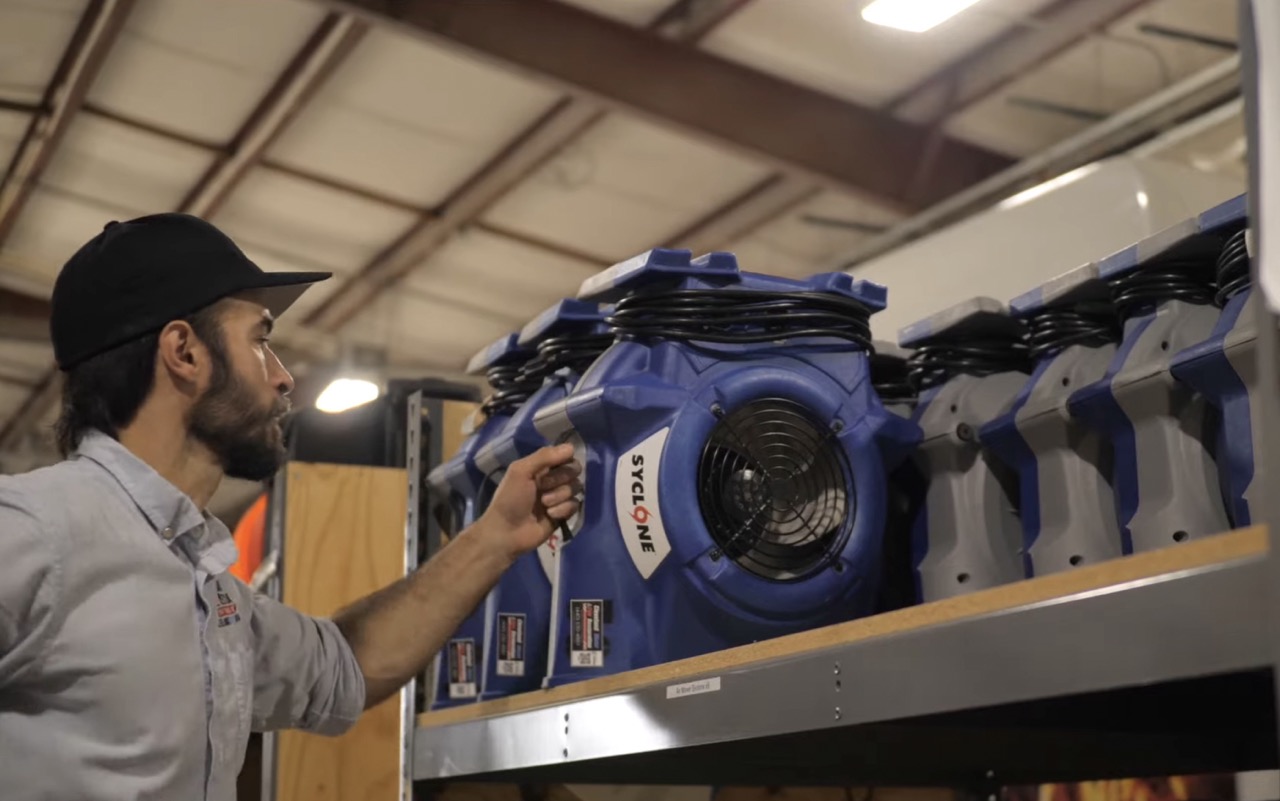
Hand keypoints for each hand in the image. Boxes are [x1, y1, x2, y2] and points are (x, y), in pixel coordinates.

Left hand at [476, 443, 581, 562]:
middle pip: (574, 470)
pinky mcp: (563, 513)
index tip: (552, 467)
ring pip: (576, 487)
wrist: (507, 531)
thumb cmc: (510, 499)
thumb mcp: (520, 471)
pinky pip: (575, 505)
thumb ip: (544, 456)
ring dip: (560, 495)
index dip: (563, 460)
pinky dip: (562, 509)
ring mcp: (558, 497)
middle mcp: (552, 479)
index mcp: (541, 467)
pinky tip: (550, 515)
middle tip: (543, 487)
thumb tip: (571, 447)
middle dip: (560, 479)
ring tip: (544, 504)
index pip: (565, 455)